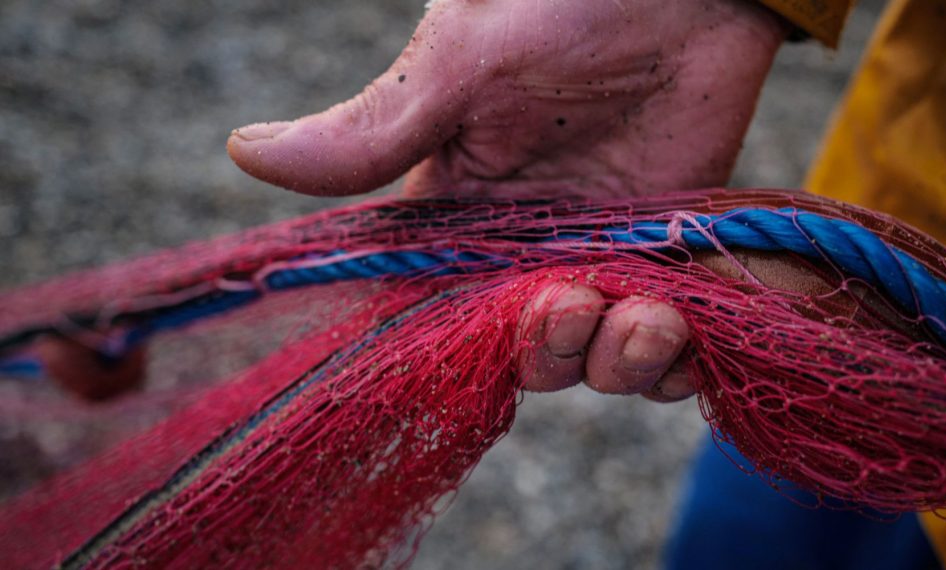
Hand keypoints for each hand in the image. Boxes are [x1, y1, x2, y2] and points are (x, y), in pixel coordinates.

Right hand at [227, 0, 788, 398]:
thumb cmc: (567, 2)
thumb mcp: (462, 60)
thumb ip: (374, 129)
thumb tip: (243, 151)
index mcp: (457, 211)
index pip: (426, 307)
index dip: (441, 345)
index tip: (464, 351)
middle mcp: (524, 249)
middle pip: (520, 354)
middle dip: (548, 350)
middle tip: (572, 300)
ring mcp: (599, 256)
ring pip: (595, 360)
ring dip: (619, 360)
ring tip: (649, 317)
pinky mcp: (669, 256)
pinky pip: (670, 343)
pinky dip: (675, 359)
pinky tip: (684, 328)